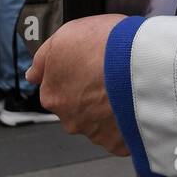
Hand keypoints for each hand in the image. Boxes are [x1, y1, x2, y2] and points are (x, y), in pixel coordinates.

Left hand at [26, 15, 128, 154]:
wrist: (143, 64)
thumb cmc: (106, 46)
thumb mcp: (67, 33)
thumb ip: (45, 57)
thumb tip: (33, 74)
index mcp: (52, 94)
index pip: (55, 88)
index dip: (74, 74)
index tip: (90, 66)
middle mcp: (69, 118)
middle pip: (77, 108)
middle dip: (90, 95)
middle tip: (111, 76)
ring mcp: (95, 133)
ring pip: (100, 122)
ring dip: (110, 109)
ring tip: (129, 88)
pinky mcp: (119, 143)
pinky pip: (122, 134)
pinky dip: (128, 123)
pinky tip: (138, 105)